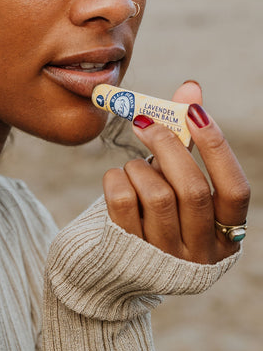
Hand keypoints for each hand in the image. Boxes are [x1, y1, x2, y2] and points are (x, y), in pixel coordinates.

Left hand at [103, 81, 249, 263]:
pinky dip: (116, 178)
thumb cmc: (160, 216)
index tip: (193, 112)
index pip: (234, 190)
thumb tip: (190, 87)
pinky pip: (122, 201)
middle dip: (167, 145)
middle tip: (144, 120)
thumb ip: (187, 143)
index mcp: (225, 237)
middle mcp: (200, 254)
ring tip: (133, 166)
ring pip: (156, 195)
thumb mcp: (179, 186)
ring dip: (139, 166)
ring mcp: (164, 259)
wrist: (121, 263)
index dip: (217, 148)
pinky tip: (117, 179)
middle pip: (192, 189)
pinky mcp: (128, 255)